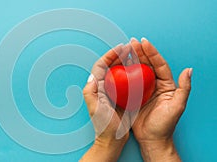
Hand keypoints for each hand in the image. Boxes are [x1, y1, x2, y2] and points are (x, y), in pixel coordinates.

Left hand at [80, 44, 131, 161]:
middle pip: (111, 66)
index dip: (110, 54)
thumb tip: (92, 76)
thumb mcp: (95, 108)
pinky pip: (128, 81)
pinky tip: (141, 70)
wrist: (112, 139)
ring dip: (127, 62)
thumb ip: (90, 92)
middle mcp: (104, 87)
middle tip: (130, 47)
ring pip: (120, 72)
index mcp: (96, 87)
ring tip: (136, 54)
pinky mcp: (121, 97)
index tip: (121, 47)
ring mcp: (113, 91)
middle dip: (119, 55)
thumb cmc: (103, 125)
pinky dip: (133, 74)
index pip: (101, 65)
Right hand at [130, 38, 191, 161]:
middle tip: (131, 42)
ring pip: (137, 70)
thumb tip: (189, 70)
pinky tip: (117, 66)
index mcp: (166, 84)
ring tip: (124, 50)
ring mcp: (143, 89)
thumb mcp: (177, 107)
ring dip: (131, 59)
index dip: (152, 52)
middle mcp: (154, 84)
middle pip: (147, 64)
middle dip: (139, 52)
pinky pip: (128, 81)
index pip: (159, 64)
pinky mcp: (133, 96)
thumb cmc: (165, 125)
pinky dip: (123, 73)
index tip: (144, 42)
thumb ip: (184, 88)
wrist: (152, 139)